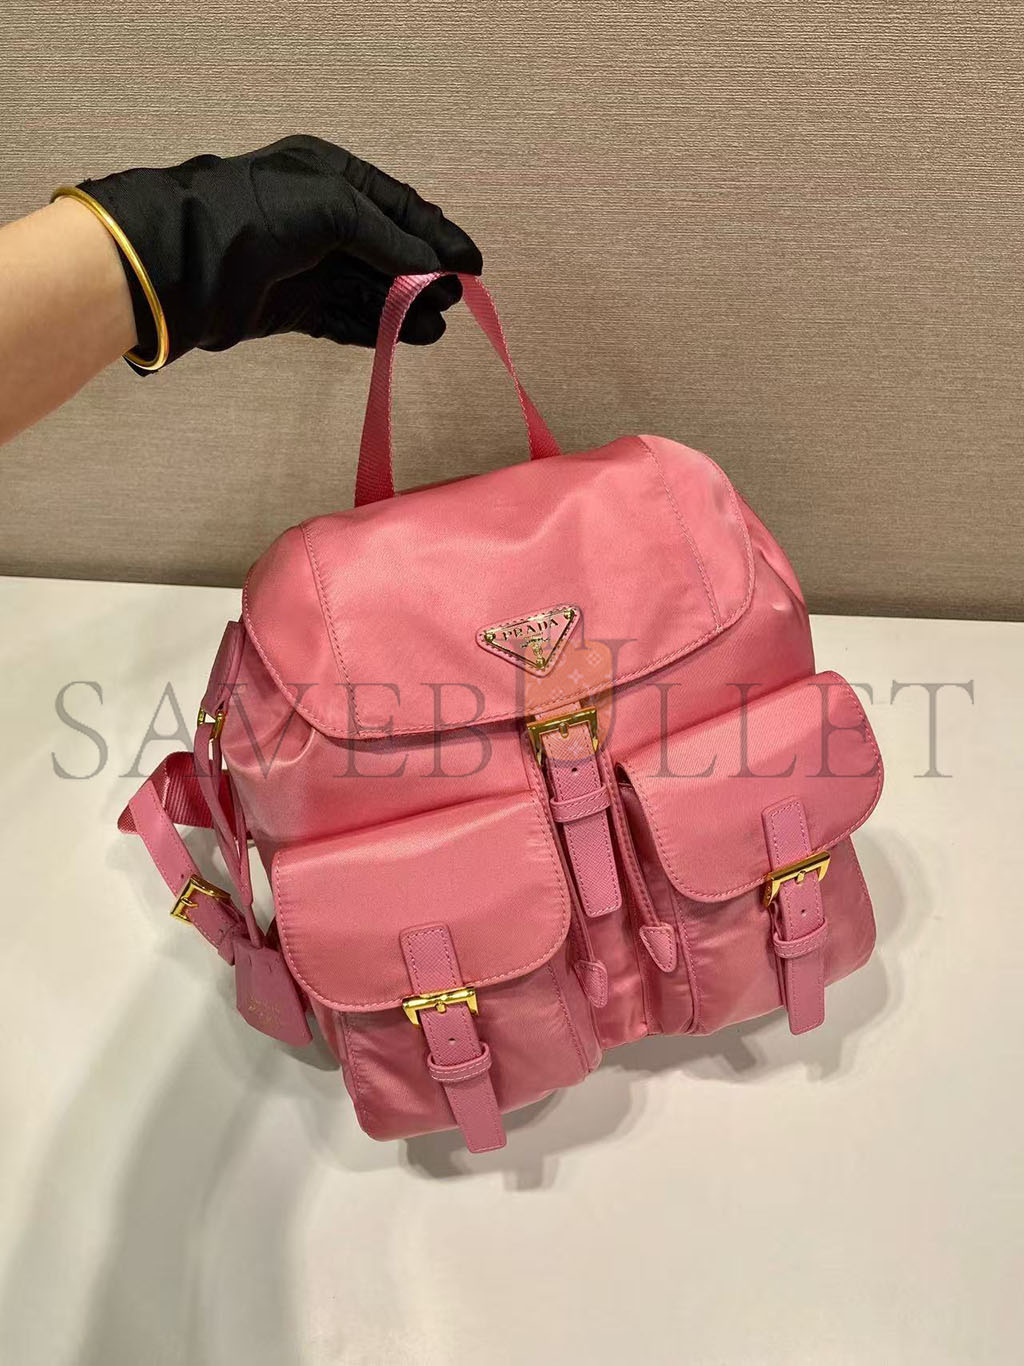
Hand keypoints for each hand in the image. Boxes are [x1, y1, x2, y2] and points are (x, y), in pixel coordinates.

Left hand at [78, 134, 481, 368]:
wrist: (189, 261)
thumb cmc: (258, 214)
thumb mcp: (333, 208)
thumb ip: (387, 238)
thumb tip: (433, 268)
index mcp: (327, 175)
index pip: (395, 205)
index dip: (436, 234)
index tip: (471, 265)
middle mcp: (319, 218)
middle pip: (386, 250)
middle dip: (423, 275)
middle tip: (456, 299)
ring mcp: (306, 265)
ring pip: (368, 289)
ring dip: (404, 308)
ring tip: (436, 327)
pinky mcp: (293, 307)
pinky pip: (344, 319)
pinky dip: (376, 328)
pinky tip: (407, 337)